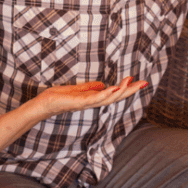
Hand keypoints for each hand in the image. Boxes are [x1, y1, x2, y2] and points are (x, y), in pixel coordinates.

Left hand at [32, 77, 148, 119]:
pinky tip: (113, 89)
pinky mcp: (79, 103)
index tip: (139, 81)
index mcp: (93, 99)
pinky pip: (95, 99)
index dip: (127, 89)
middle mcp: (92, 103)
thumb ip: (89, 88)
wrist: (42, 105)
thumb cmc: (57, 98)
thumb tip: (103, 85)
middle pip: (116, 97)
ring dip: (121, 91)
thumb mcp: (76, 90)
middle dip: (130, 91)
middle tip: (145, 83)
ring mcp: (86, 104)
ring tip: (131, 83)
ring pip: (108, 99)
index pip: (114, 94)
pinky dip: (105, 94)